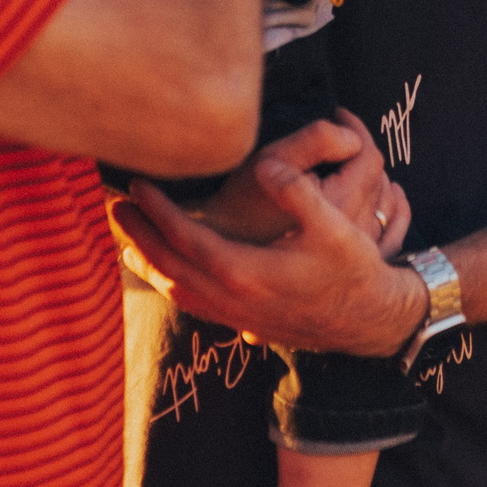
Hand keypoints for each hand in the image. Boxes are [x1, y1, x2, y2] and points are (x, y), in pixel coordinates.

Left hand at [110, 112, 424, 354]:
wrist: (372, 321)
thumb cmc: (354, 269)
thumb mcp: (334, 223)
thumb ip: (296, 189)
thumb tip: (264, 163)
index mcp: (244, 271)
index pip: (185, 238)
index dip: (156, 211)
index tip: (137, 185)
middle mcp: (232, 299)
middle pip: (169, 266)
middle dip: (138, 235)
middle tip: (114, 208)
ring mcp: (236, 316)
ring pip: (177, 291)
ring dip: (150, 264)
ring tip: (129, 240)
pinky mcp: (245, 323)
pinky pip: (193, 303)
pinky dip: (171, 284)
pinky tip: (169, 273)